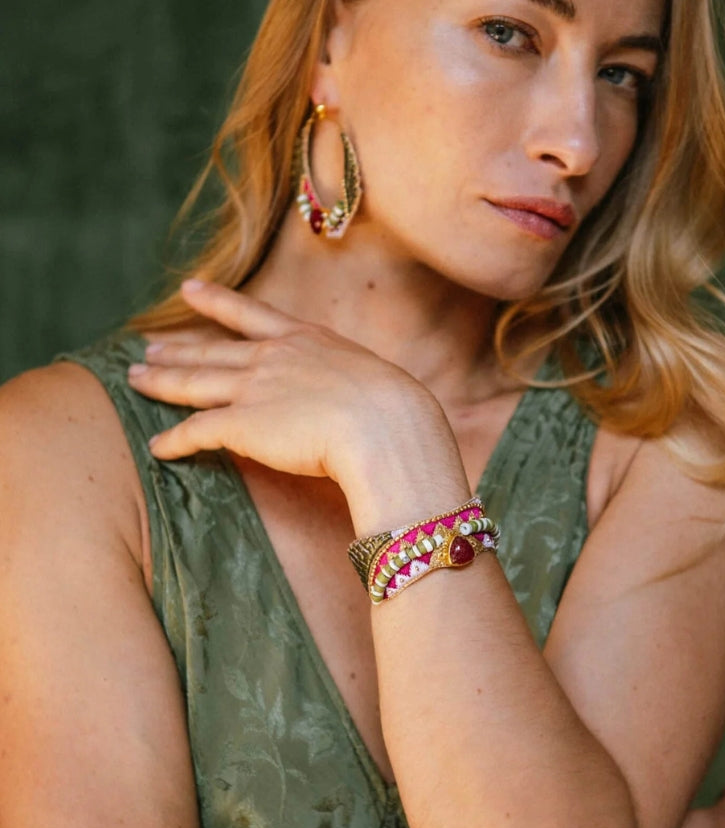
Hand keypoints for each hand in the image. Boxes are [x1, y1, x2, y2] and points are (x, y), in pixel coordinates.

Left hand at [127, 281, 441, 491]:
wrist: (384, 426)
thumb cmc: (395, 409)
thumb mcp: (374, 381)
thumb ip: (351, 384)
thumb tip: (359, 402)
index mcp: (306, 340)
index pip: (251, 315)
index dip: (217, 302)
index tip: (190, 289)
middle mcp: (273, 357)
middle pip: (212, 350)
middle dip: (178, 348)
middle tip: (147, 346)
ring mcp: (253, 388)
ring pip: (193, 383)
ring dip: (162, 382)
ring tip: (135, 378)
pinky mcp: (240, 425)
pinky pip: (196, 431)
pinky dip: (173, 441)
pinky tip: (157, 447)